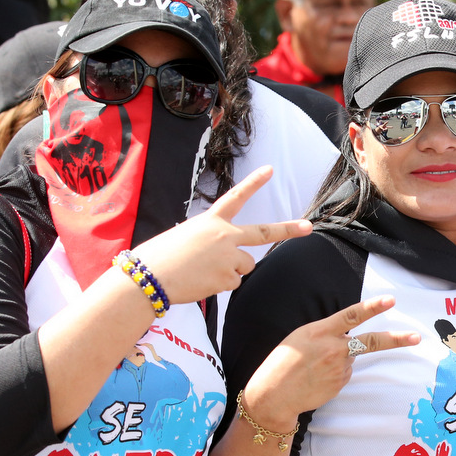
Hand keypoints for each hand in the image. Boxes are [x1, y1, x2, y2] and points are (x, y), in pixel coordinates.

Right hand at [131, 166, 312, 304]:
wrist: (147, 278)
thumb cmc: (158, 258)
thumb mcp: (184, 237)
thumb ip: (209, 240)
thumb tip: (223, 256)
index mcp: (210, 221)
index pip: (236, 197)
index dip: (253, 183)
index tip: (270, 170)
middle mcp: (224, 236)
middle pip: (263, 233)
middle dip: (288, 230)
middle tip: (307, 227)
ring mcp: (229, 257)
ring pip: (244, 265)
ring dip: (230, 270)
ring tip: (203, 271)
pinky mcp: (228, 278)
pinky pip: (233, 283)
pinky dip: (219, 285)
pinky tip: (201, 282)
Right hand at [242, 295, 420, 427]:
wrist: (274, 395)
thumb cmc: (283, 362)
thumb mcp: (301, 337)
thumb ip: (327, 333)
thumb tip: (349, 339)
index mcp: (320, 332)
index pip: (351, 316)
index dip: (372, 307)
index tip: (390, 300)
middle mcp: (333, 349)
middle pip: (371, 342)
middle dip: (396, 339)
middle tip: (417, 337)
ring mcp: (339, 369)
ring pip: (351, 358)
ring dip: (340, 359)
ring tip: (315, 368)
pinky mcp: (340, 384)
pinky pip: (344, 374)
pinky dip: (335, 373)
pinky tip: (317, 378)